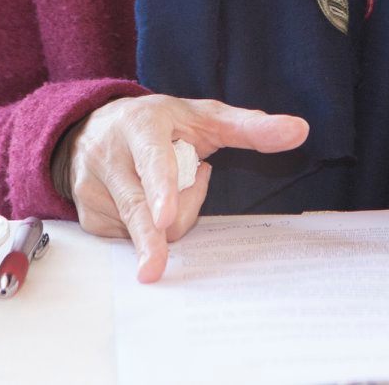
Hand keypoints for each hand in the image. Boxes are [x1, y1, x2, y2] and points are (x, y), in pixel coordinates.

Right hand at [56, 95, 307, 282]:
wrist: (96, 126)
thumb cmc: (163, 124)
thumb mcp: (206, 117)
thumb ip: (251, 127)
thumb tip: (300, 131)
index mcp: (142, 124)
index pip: (153, 160)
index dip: (160, 189)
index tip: (164, 217)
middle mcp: (110, 154)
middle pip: (138, 207)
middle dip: (149, 240)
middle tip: (153, 271)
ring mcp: (92, 187)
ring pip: (139, 227)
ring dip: (169, 220)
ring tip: (168, 189)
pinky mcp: (88, 216)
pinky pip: (125, 239)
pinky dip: (147, 230)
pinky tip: (146, 205)